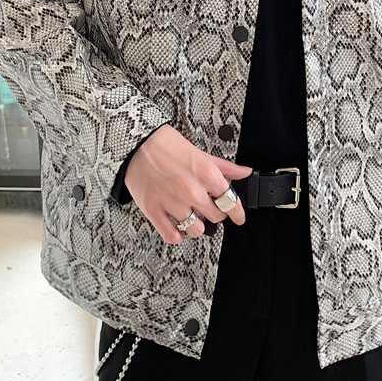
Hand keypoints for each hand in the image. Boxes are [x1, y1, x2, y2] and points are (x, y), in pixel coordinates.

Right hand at [124, 124, 251, 243]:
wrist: (137, 144)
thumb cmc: (166, 145)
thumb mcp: (201, 153)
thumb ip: (224, 167)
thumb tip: (244, 172)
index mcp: (206, 174)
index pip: (230, 202)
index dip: (237, 212)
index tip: (239, 217)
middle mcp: (191, 190)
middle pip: (216, 217)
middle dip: (214, 213)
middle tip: (208, 207)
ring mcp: (172, 203)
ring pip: (196, 230)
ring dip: (197, 225)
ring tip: (192, 215)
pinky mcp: (154, 211)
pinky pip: (172, 236)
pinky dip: (178, 235)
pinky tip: (179, 228)